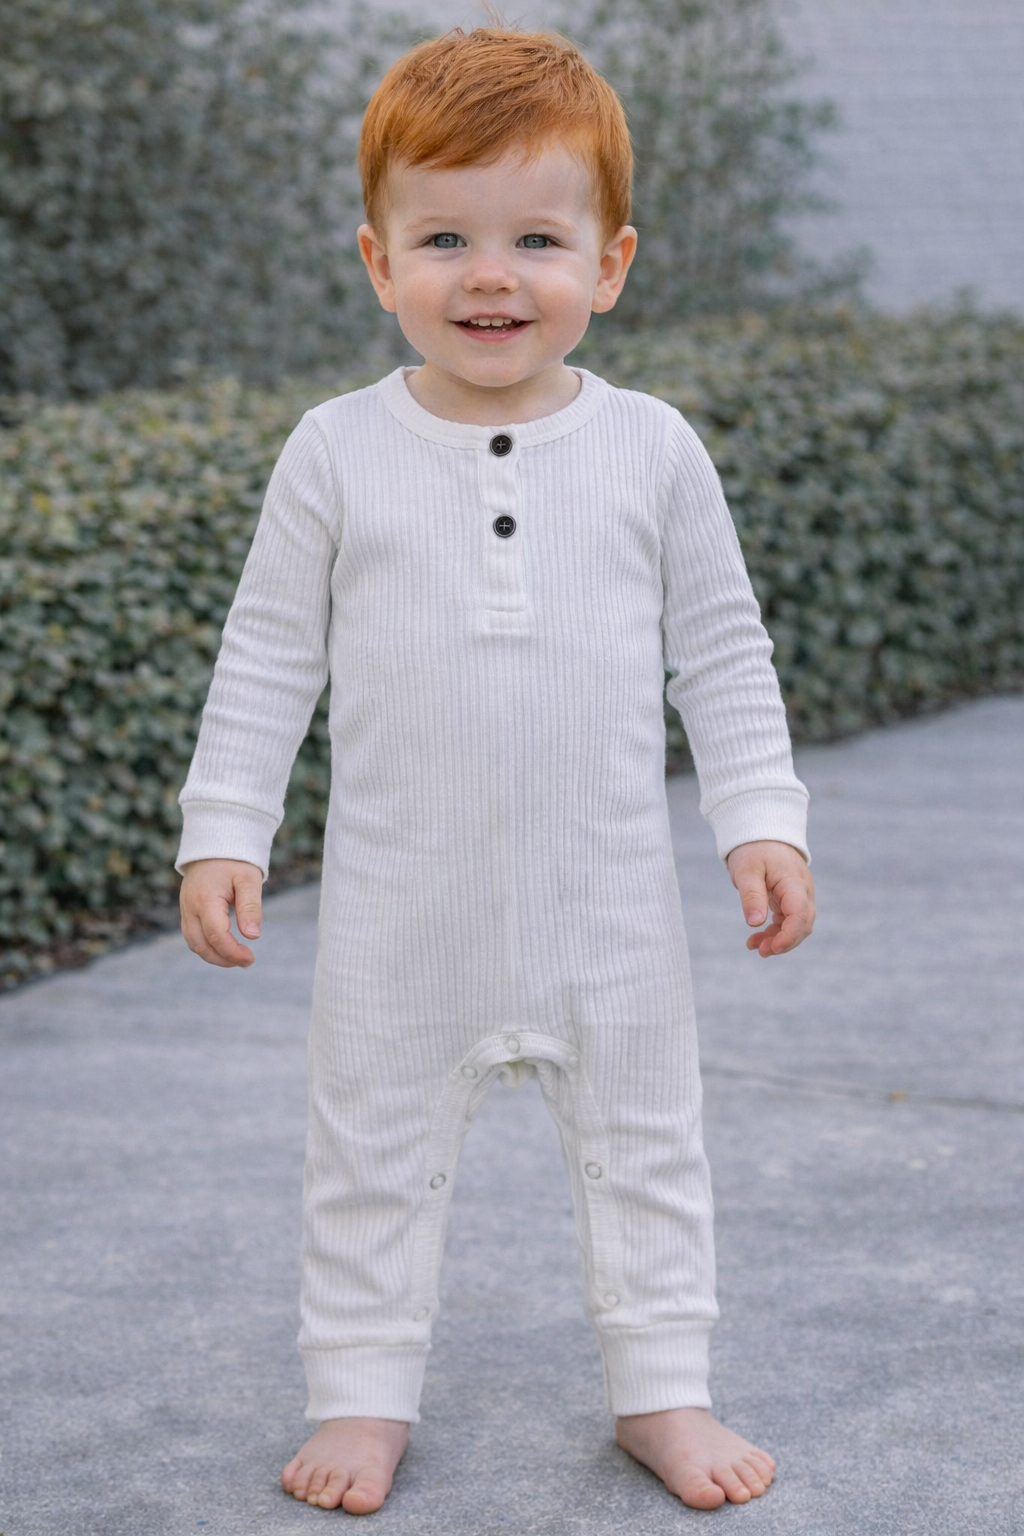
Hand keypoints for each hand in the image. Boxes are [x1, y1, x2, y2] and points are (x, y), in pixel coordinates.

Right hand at [179, 857, 263, 966]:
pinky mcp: (186, 909)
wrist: (214, 842)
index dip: (233, 952)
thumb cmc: (234, 860)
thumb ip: (250, 907)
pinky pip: (192, 935)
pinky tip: (224, 947)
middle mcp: (190, 907)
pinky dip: (206, 946)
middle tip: (246, 961)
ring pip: (193, 943)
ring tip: (236, 958)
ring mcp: (185, 908)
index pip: (216, 936)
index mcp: (206, 899)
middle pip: (201, 945)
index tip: (250, 959)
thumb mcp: (249, 879)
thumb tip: (253, 936)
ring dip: (213, 955)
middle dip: (223, 959)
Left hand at [725, 840, 814, 956]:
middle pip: (803, 924)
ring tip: (754, 946)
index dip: (790, 935)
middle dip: (784, 942)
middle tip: (760, 951)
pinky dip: (775, 932)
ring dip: (778, 939)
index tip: (773, 948)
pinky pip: (788, 920)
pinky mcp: (790, 898)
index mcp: (793, 881)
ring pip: (796, 925)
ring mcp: (798, 894)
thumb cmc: (753, 849)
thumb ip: (752, 895)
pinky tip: (757, 938)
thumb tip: (755, 923)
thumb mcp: (746, 870)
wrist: (760, 832)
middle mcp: (802, 890)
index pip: (801, 914)